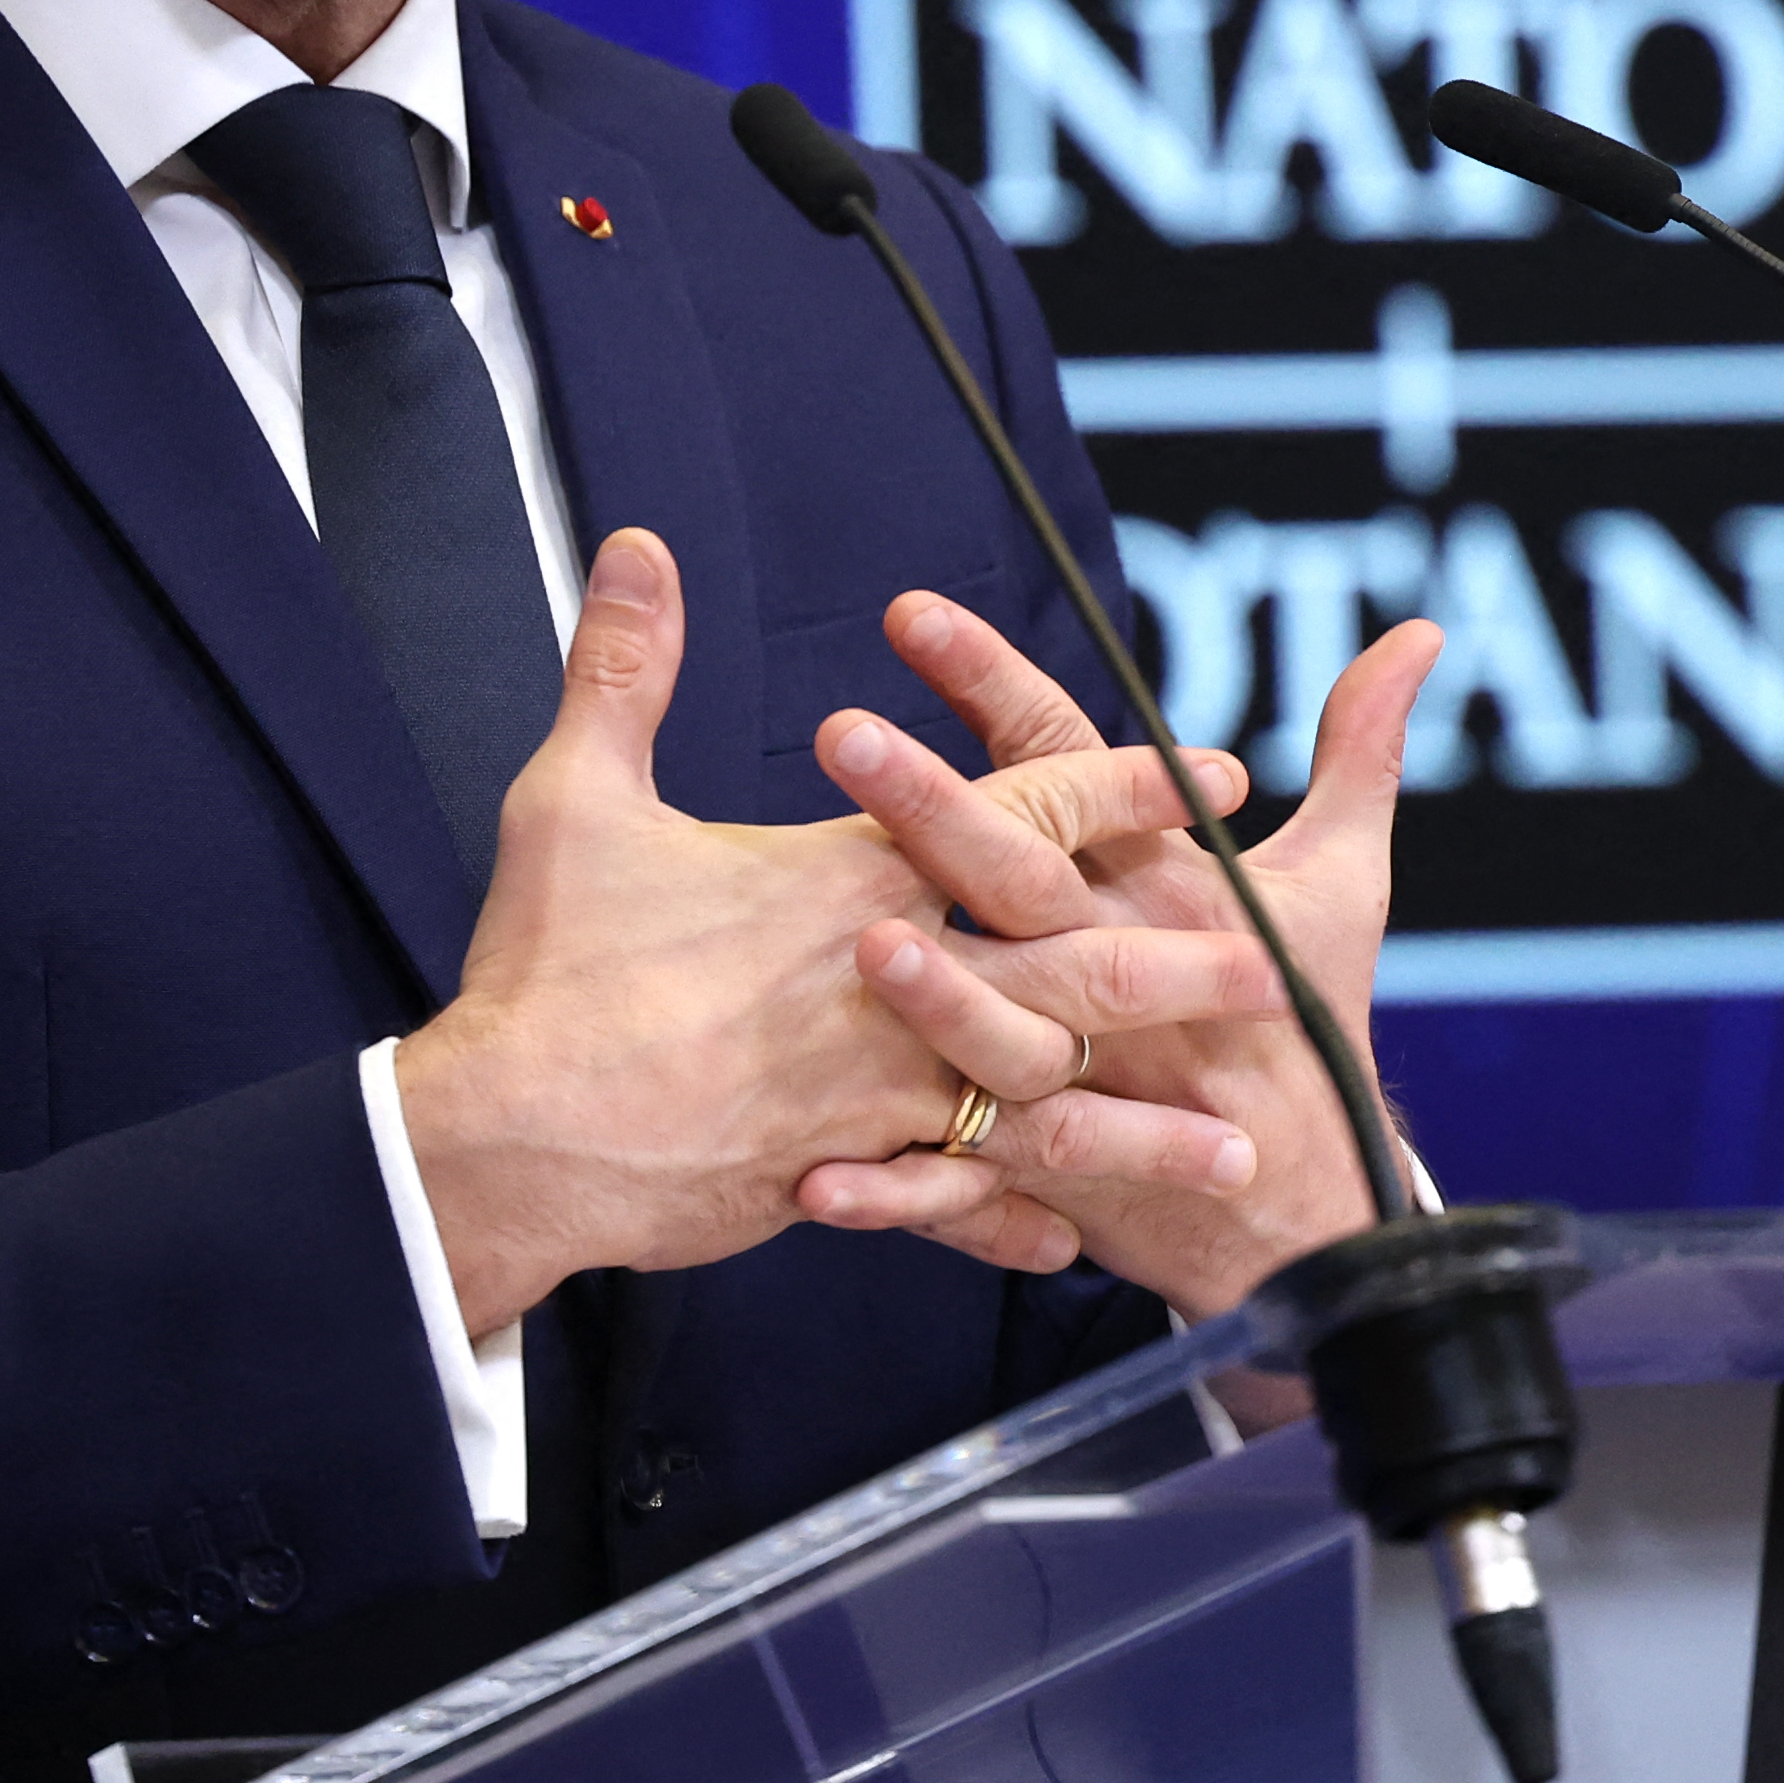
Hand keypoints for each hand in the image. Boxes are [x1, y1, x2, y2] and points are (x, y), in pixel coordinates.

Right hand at [386, 531, 1280, 1328]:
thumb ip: (626, 669)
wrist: (508, 1142)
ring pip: (1044, 1104)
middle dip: (1185, 965)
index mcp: (854, 881)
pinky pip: (955, 1203)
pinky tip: (1072, 1235)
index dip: (1121, 787)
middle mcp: (889, 988)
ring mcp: (873, 1097)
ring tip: (1239, 1140)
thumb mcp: (574, 798)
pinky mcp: (837, 1180)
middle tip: (1276, 966)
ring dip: (1144, 1120)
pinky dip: (1015, 1218)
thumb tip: (640, 548)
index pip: (1022, 811)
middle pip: (1073, 967)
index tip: (1205, 776)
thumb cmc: (548, 973)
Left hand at [792, 602, 1441, 1317]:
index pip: (1073, 760)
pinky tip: (816, 1178)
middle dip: (935, 807)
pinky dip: (900, 1192)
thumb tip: (1418, 634)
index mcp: (1171, 886)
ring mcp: (1084, 1078)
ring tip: (859, 939)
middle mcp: (1119, 970)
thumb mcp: (1342, 881)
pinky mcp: (1054, 1174)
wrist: (1314, 1207)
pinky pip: (965, 1186)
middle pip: (1022, 878)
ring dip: (936, 997)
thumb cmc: (1310, 1019)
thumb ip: (1360, 748)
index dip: (992, 681)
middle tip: (844, 736)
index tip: (909, 612)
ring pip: (1002, 1033)